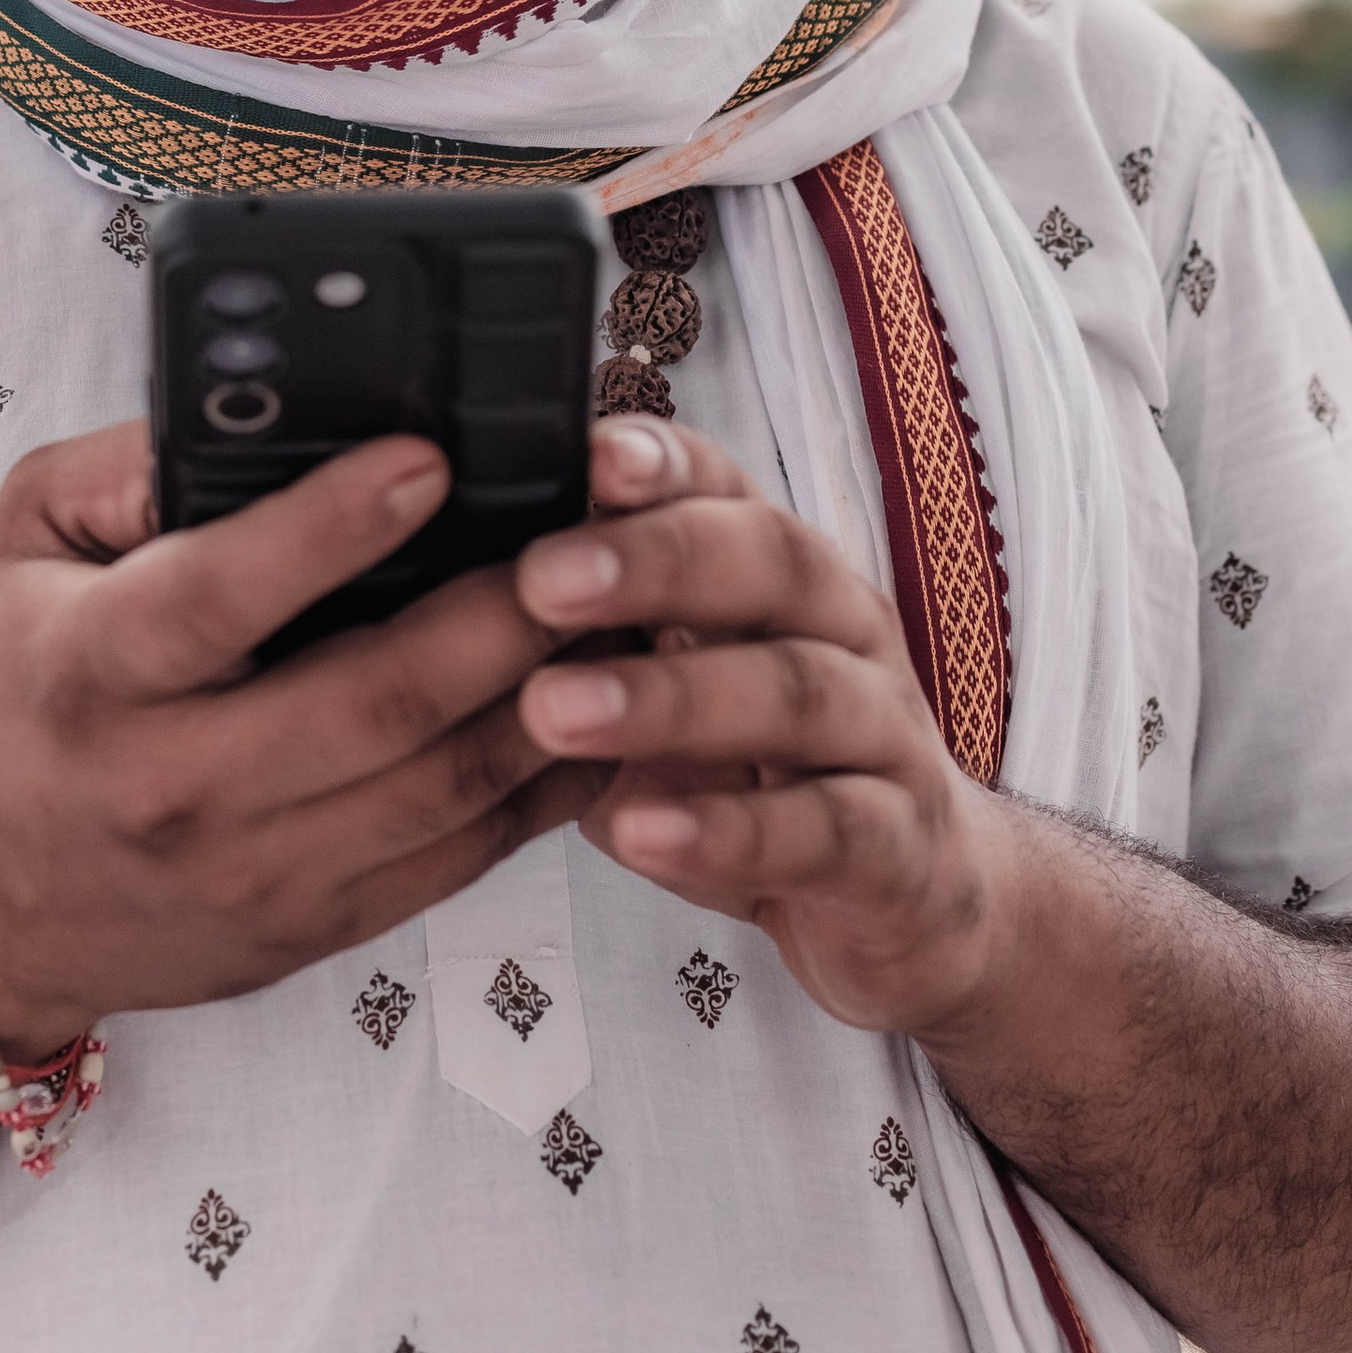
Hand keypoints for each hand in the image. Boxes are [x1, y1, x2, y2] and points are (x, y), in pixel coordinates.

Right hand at [0, 420, 602, 1057]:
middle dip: (498, 615)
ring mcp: (257, 870)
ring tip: (622, 607)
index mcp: (94, 672)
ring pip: (441, 787)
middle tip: (588, 534)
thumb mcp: (28, 544)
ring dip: (551, 698)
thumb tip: (264, 409)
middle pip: (371, 703)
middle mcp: (176, 783)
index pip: (216, 597)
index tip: (429, 457)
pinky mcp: (322, 924)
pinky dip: (548, 784)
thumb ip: (130, 464)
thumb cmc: (28, 686)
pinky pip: (463, 856)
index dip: (328, 527)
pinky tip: (601, 708)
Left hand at [512, 418, 1014, 1046]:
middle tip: (539, 579)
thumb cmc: (761, 769)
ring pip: (794, 692)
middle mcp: (843, 628)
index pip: (727, 486)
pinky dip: (729, 831)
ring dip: (669, 699)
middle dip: (653, 560)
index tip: (584, 454)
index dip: (662, 464)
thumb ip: (592, 630)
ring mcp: (883, 734)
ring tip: (553, 711)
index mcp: (780, 571)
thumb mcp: (674, 681)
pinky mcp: (898, 847)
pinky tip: (639, 834)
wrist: (914, 898)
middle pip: (768, 562)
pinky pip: (823, 829)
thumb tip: (437, 576)